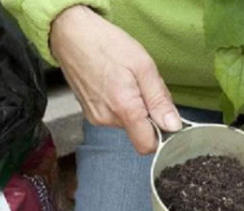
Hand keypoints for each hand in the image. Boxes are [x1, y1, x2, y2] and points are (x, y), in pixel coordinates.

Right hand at [50, 5, 180, 153]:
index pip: (147, 146)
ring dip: (135, 108)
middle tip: (143, 86)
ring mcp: (96, 117)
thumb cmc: (106, 44)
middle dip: (149, 114)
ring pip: (128, 124)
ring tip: (127, 81)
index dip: (161, 137)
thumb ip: (159, 100)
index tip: (166, 119)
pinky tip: (116, 84)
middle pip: (139, 132)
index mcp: (124, 108)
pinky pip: (115, 117)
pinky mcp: (90, 112)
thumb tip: (173, 126)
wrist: (70, 32)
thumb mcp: (144, 66)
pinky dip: (121, 104)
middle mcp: (107, 118)